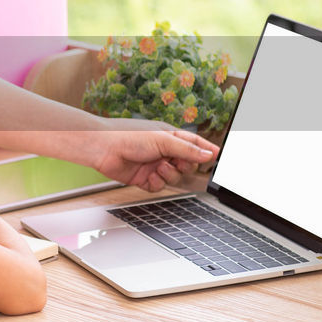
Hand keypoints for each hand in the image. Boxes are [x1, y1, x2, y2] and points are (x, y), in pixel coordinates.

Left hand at [85, 117, 219, 191]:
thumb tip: (208, 155)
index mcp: (170, 137)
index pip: (195, 144)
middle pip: (187, 165)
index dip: (207, 150)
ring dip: (169, 175)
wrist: (103, 148)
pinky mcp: (144, 178)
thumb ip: (186, 150)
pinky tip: (148, 176)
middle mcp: (164, 151)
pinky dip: (156, 183)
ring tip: (158, 167)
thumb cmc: (129, 136)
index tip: (218, 156)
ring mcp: (155, 165)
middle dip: (184, 166)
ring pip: (175, 177)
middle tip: (176, 163)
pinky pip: (159, 186)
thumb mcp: (162, 140)